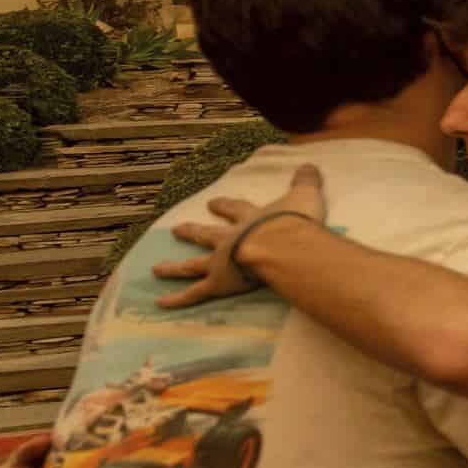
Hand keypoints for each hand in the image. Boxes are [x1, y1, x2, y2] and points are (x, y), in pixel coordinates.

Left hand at [155, 164, 326, 309]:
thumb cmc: (294, 222)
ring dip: (175, 267)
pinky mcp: (218, 282)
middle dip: (192, 232)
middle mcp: (229, 238)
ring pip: (193, 265)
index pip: (235, 209)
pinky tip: (161, 303)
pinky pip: (195, 293)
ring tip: (157, 269)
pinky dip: (178, 299)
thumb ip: (305, 182)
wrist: (281, 246)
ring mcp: (220, 261)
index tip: (212, 203)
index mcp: (250, 218)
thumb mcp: (304, 196)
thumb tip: (310, 164)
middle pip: (207, 235)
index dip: (224, 207)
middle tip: (177, 230)